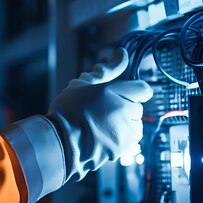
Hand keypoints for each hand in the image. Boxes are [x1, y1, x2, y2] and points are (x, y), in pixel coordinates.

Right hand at [48, 48, 152, 181]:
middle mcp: (123, 111)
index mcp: (113, 91)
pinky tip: (101, 138)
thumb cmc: (67, 111)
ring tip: (101, 127)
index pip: (143, 89)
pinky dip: (119, 141)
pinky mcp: (123, 149)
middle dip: (124, 109)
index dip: (132, 92)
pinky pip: (129, 143)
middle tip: (101, 113)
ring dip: (123, 126)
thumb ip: (108, 70)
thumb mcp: (84, 83)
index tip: (120, 96)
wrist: (58, 142)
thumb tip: (123, 53)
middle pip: (137, 108)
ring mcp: (125, 132)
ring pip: (135, 126)